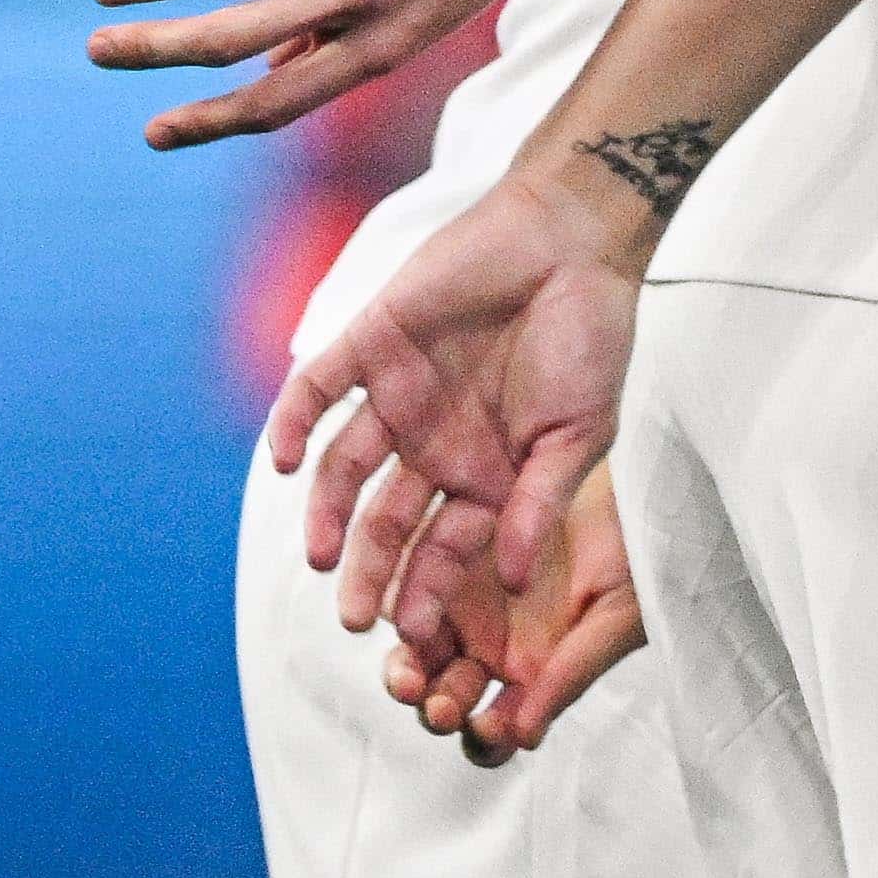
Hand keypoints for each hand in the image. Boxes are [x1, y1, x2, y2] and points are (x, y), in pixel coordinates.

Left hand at [272, 154, 652, 649]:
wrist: (571, 243)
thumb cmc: (591, 339)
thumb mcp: (578, 436)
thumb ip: (536, 505)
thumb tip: (510, 582)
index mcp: (489, 473)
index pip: (447, 545)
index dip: (428, 589)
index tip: (414, 635)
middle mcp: (436, 444)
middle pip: (388, 519)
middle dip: (371, 571)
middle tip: (355, 622)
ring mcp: (398, 397)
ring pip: (347, 469)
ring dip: (328, 514)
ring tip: (322, 559)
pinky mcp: (370, 345)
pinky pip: (318, 390)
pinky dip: (297, 423)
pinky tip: (287, 462)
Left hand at [383, 465, 648, 757]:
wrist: (636, 478)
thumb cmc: (642, 551)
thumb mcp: (618, 617)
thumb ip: (571, 673)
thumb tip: (524, 737)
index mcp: (537, 671)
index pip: (499, 727)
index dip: (486, 739)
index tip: (490, 726)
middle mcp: (494, 644)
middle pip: (448, 697)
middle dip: (439, 709)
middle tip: (444, 705)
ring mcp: (464, 600)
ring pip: (417, 654)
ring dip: (407, 675)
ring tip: (410, 675)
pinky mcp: (441, 550)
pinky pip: (401, 588)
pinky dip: (392, 608)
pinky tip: (394, 614)